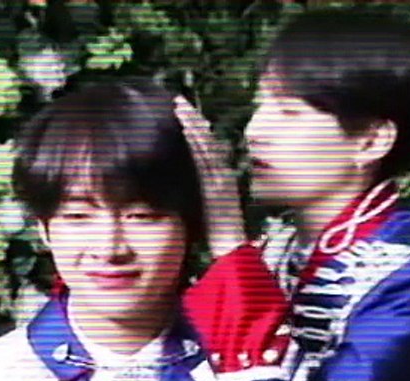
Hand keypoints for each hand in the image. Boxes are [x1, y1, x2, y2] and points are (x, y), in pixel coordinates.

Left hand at [173, 95, 246, 254]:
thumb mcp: (208, 212)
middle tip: (177, 100)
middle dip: (192, 119)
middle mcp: (221, 175)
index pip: (206, 148)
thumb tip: (190, 190)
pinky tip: (188, 126)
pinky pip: (207, 157)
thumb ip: (202, 197)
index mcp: (219, 180)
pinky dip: (198, 140)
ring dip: (193, 123)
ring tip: (179, 106)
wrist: (232, 250)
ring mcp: (220, 178)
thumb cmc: (220, 237)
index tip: (183, 113)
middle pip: (206, 140)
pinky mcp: (218, 183)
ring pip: (206, 144)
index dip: (195, 129)